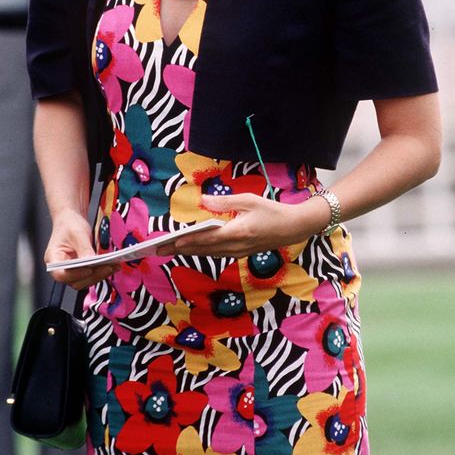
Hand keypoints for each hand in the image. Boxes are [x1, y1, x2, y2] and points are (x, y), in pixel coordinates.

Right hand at [45, 207, 118, 290]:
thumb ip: (84, 248)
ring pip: (84, 281)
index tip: (89, 269)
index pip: (61, 274)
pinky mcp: (81, 272)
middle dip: (92, 275)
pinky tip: (113, 266)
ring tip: (114, 266)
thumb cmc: (69, 225)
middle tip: (108, 267)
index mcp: (53, 259)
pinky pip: (91, 276)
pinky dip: (102, 272)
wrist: (71, 221)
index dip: (75, 274)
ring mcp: (71, 272)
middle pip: (75, 281)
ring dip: (100, 275)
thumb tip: (92, 261)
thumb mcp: (77, 234)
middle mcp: (61, 269)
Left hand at [170, 192, 328, 258]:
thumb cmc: (272, 210)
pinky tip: (193, 248)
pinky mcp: (241, 253)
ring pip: (209, 253)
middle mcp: (237, 246)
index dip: (188, 241)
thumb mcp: (249, 200)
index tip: (172, 242)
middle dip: (181, 249)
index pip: (208, 238)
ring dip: (190, 251)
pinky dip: (203, 251)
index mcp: (238, 232)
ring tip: (171, 249)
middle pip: (204, 249)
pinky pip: (218, 254)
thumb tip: (203, 199)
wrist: (294, 227)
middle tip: (160, 250)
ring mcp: (239, 252)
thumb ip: (225, 202)